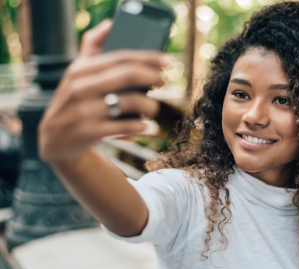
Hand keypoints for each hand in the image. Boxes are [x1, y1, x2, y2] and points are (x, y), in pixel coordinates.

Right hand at [39, 20, 169, 162]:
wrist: (55, 138)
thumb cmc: (74, 100)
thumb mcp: (77, 73)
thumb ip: (92, 48)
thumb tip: (110, 25)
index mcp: (80, 69)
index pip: (120, 57)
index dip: (148, 57)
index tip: (167, 61)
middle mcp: (81, 87)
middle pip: (128, 75)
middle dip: (153, 77)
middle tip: (164, 82)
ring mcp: (84, 111)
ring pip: (130, 102)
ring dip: (150, 105)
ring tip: (153, 108)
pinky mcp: (90, 132)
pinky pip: (125, 126)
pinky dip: (140, 125)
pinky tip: (144, 125)